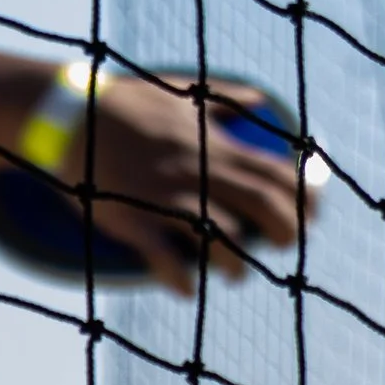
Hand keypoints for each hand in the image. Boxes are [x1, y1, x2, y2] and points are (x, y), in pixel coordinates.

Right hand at [80, 75, 313, 291]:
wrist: (69, 115)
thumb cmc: (126, 104)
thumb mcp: (182, 94)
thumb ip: (226, 99)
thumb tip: (262, 98)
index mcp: (213, 144)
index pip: (274, 172)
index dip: (302, 197)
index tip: (315, 215)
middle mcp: (198, 171)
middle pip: (259, 205)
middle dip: (284, 231)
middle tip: (287, 248)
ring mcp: (165, 196)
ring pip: (220, 236)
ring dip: (234, 263)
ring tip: (234, 275)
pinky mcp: (133, 218)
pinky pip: (164, 258)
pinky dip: (179, 279)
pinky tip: (186, 290)